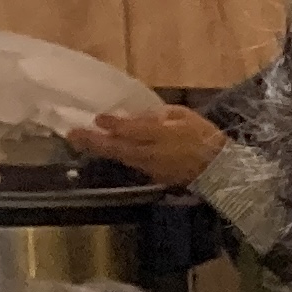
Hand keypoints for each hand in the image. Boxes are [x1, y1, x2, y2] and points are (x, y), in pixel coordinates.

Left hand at [78, 105, 225, 185]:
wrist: (220, 169)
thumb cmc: (205, 137)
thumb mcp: (184, 116)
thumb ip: (159, 115)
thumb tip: (138, 116)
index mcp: (161, 135)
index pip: (130, 129)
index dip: (112, 124)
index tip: (97, 118)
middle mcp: (150, 153)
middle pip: (117, 147)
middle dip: (92, 142)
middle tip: (71, 135)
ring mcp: (150, 167)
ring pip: (120, 157)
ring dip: (100, 149)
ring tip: (81, 141)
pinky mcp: (153, 176)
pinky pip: (131, 163)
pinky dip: (117, 155)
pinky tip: (108, 149)